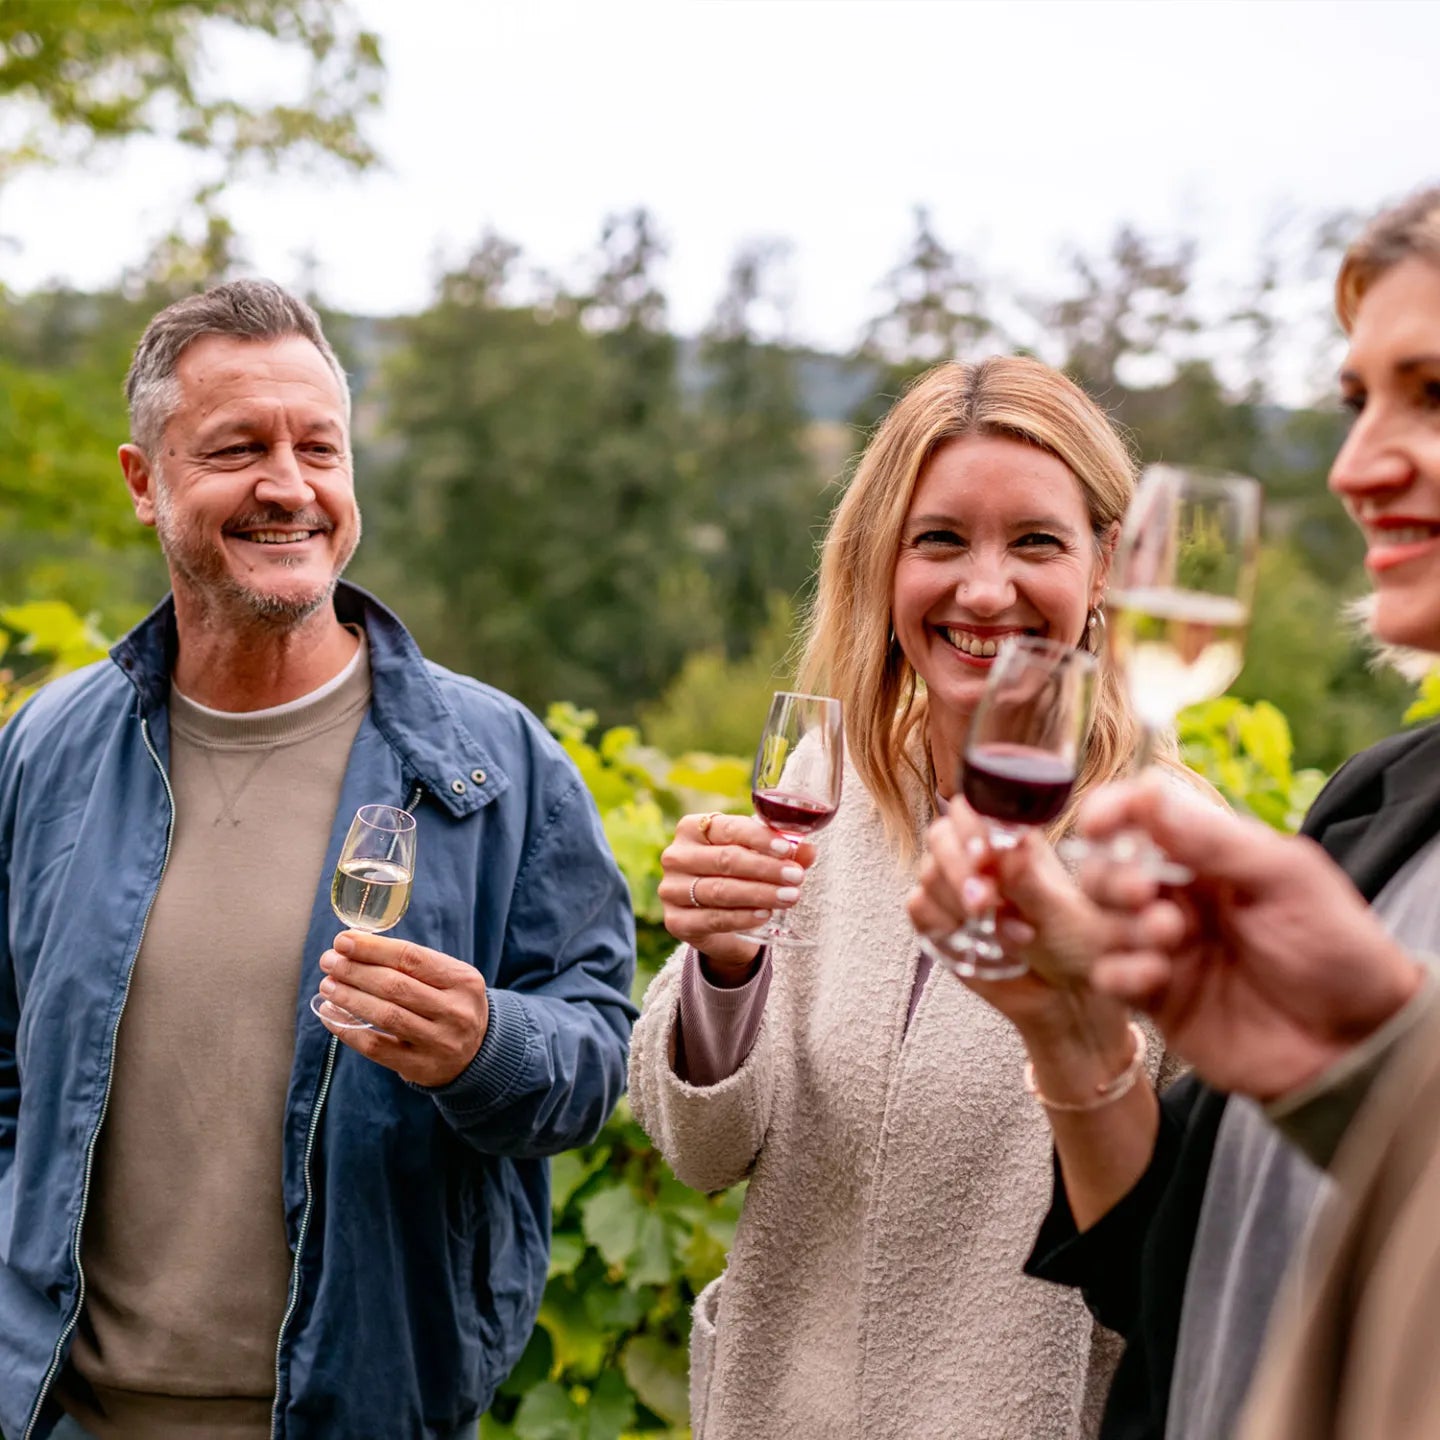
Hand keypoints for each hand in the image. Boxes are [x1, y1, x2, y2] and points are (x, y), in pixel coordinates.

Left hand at [317, 931, 489, 1086]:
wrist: (477, 1053)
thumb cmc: (451, 1004)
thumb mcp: (449, 978)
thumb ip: (411, 964)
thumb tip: (354, 946)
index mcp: (463, 980)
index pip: (411, 958)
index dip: (373, 949)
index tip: (343, 941)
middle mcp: (455, 1011)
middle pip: (395, 986)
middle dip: (355, 971)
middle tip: (329, 962)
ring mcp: (439, 1042)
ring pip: (385, 1015)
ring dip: (349, 998)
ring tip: (328, 986)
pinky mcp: (421, 1067)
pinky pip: (377, 1047)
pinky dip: (349, 1030)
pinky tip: (331, 1016)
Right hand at [659, 812, 816, 981]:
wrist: (715, 922)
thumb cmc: (737, 876)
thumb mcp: (758, 858)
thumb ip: (783, 853)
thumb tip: (809, 850)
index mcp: (692, 829)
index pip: (729, 828)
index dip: (760, 838)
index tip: (787, 849)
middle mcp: (676, 856)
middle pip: (725, 860)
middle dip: (765, 869)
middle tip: (795, 877)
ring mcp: (671, 890)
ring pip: (720, 890)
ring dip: (759, 893)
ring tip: (789, 896)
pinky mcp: (675, 921)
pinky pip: (713, 919)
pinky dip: (742, 917)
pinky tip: (765, 914)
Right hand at [908, 800, 1134, 1064]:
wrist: (1070, 1004)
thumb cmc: (1080, 950)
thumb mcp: (1064, 914)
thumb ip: (1028, 880)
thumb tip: (1003, 842)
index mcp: (1017, 841)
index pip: (977, 806)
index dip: (973, 824)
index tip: (987, 856)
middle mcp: (983, 860)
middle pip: (942, 835)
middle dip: (959, 867)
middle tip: (985, 902)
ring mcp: (958, 890)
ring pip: (928, 872)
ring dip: (958, 903)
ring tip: (1003, 933)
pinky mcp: (942, 924)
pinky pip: (920, 908)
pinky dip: (944, 926)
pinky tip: (979, 944)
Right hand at [1075, 774, 1423, 1099]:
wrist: (1355, 1044)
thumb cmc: (1335, 949)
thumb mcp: (1285, 878)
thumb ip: (1213, 840)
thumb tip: (1146, 793)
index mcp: (1209, 855)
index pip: (1143, 817)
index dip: (1112, 812)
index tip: (1098, 823)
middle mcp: (1179, 896)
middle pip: (1106, 869)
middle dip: (1111, 876)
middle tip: (1141, 892)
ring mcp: (1165, 947)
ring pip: (1101, 921)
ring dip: (1120, 924)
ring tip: (1168, 936)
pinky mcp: (1156, 997)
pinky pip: (1109, 976)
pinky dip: (1120, 971)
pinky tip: (1156, 976)